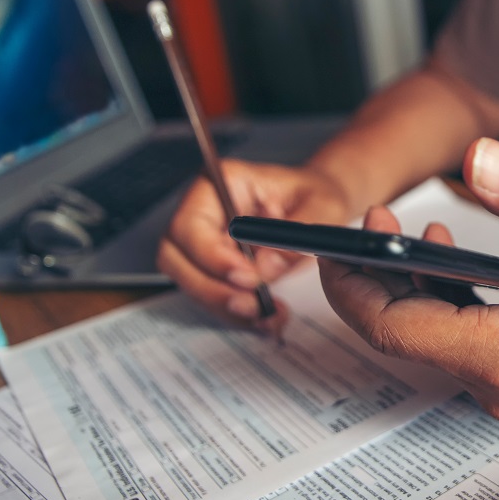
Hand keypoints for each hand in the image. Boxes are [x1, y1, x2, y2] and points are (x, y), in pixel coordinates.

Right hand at [159, 159, 352, 331]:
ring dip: (225, 306)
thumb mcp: (323, 207)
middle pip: (176, 258)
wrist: (320, 207)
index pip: (190, 224)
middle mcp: (204, 211)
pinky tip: (268, 316)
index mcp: (222, 183)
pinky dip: (236, 313)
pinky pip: (211, 295)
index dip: (210, 256)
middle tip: (254, 305)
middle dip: (212, 289)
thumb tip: (265, 267)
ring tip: (269, 314)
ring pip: (190, 282)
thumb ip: (294, 234)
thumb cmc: (317, 196)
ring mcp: (203, 241)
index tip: (246, 277)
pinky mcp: (213, 267)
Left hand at [319, 138, 498, 420]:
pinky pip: (466, 343)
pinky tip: (455, 259)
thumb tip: (478, 161)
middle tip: (375, 218)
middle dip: (378, 278)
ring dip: (412, 287)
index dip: (355, 282)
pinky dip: (447, 301)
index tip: (340, 236)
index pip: (396, 328)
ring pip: (435, 341)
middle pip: (406, 337)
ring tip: (409, 228)